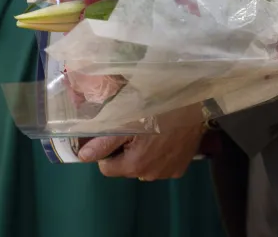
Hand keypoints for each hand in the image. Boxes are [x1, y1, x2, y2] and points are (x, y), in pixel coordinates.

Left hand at [81, 105, 206, 180]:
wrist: (194, 102)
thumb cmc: (157, 107)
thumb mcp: (125, 119)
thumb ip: (103, 142)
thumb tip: (83, 157)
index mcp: (135, 165)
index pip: (107, 168)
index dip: (108, 151)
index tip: (117, 135)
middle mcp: (151, 175)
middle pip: (126, 168)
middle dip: (127, 152)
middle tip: (136, 129)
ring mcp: (168, 172)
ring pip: (144, 166)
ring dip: (145, 154)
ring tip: (153, 132)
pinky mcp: (182, 167)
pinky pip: (163, 165)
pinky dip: (161, 155)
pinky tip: (167, 138)